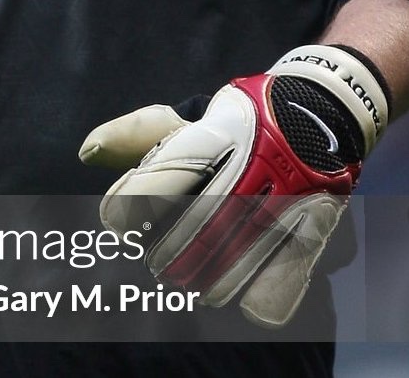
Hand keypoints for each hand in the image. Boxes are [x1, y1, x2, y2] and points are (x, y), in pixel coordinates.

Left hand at [79, 44, 388, 327]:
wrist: (322, 113)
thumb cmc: (239, 122)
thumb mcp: (193, 119)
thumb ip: (139, 135)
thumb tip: (87, 150)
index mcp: (220, 128)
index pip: (170, 169)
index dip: (135, 198)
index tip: (117, 217)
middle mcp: (256, 159)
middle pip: (198, 222)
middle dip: (167, 250)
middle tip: (156, 259)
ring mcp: (289, 192)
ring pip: (234, 256)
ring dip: (203, 276)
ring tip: (190, 278)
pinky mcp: (316, 223)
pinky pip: (281, 277)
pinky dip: (257, 296)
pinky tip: (239, 296)